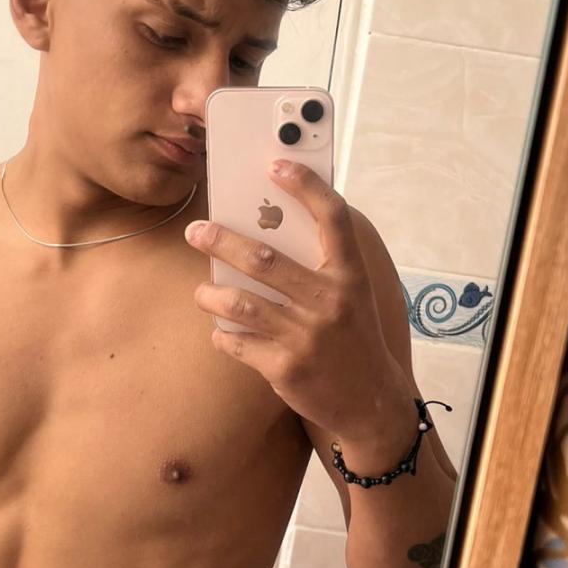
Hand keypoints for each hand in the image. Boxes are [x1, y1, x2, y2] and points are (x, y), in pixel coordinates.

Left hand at [184, 158, 405, 436]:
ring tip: (202, 292)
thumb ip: (320, 266)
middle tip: (197, 231)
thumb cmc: (353, 339)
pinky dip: (223, 335)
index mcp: (350, 276)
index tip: (276, 164)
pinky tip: (223, 333)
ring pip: (240, 303)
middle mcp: (331, 301)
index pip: (332, 217)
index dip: (305, 186)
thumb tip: (266, 230)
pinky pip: (236, 343)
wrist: (371, 403)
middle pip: (265, 259)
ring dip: (211, 295)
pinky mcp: (285, 368)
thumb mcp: (352, 297)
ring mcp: (306, 336)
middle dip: (222, 241)